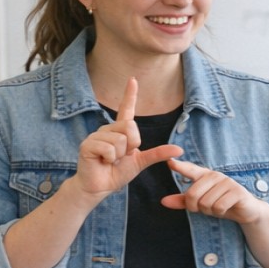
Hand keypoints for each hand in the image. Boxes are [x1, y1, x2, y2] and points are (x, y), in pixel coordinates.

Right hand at [74, 77, 183, 198]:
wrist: (100, 187)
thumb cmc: (117, 173)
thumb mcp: (141, 162)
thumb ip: (158, 153)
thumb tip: (179, 149)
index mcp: (120, 131)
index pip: (126, 109)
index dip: (130, 95)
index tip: (133, 80)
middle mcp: (108, 129)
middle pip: (130, 127)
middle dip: (130, 146)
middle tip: (120, 157)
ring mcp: (96, 135)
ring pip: (120, 140)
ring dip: (118, 156)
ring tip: (110, 161)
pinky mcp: (88, 144)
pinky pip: (108, 148)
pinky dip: (109, 159)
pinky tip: (102, 162)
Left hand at [161, 158, 268, 224]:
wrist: (245, 211)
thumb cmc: (221, 204)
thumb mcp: (200, 203)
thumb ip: (182, 201)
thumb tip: (163, 201)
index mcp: (204, 176)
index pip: (190, 169)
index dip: (180, 166)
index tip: (170, 162)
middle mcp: (215, 176)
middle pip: (193, 195)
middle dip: (196, 208)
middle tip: (206, 208)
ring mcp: (227, 182)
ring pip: (206, 203)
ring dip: (210, 211)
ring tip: (218, 207)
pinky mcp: (237, 191)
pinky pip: (219, 206)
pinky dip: (220, 212)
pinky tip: (226, 209)